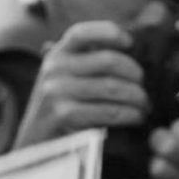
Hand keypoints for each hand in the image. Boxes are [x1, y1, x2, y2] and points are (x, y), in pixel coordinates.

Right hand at [13, 21, 147, 147]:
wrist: (34, 146)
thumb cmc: (60, 111)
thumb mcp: (65, 79)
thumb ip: (86, 64)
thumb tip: (127, 52)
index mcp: (57, 54)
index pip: (83, 32)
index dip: (110, 33)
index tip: (130, 43)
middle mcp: (55, 68)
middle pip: (108, 60)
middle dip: (135, 75)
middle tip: (144, 91)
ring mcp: (57, 91)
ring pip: (112, 87)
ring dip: (137, 98)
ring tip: (144, 107)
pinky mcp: (64, 115)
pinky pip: (107, 111)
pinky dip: (129, 115)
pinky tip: (136, 118)